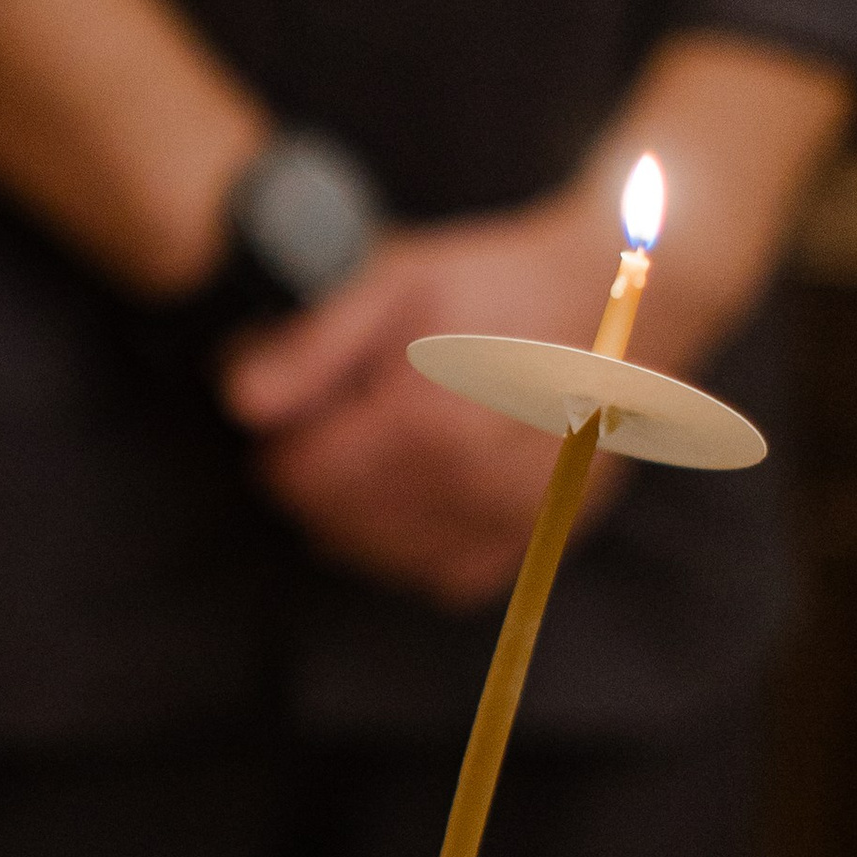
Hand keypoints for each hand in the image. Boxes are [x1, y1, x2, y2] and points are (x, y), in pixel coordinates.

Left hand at [217, 188, 658, 610]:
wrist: (616, 300)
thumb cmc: (494, 280)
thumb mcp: (393, 280)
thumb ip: (310, 346)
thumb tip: (240, 406)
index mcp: (424, 420)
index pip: (298, 476)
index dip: (280, 441)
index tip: (297, 404)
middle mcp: (470, 485)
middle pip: (333, 522)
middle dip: (315, 476)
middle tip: (338, 419)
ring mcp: (509, 523)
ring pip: (382, 556)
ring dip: (359, 514)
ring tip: (380, 447)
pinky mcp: (536, 542)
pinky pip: (443, 576)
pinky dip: (417, 544)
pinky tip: (423, 488)